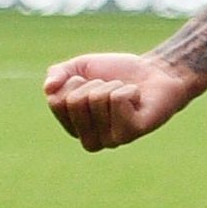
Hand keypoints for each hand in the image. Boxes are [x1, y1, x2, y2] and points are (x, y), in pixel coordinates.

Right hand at [44, 52, 194, 151]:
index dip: (75, 81)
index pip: (57, 101)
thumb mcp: (82, 67)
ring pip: (97, 98)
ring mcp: (110, 140)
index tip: (91, 82)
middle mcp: (89, 140)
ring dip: (113, 85)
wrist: (157, 71)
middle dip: (95, 83)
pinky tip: (138, 98)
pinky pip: (118, 99)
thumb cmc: (119, 73)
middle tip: (111, 87)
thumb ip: (59, 74)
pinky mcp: (130, 132)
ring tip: (126, 92)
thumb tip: (49, 88)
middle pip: (75, 100)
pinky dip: (128, 89)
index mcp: (74, 127)